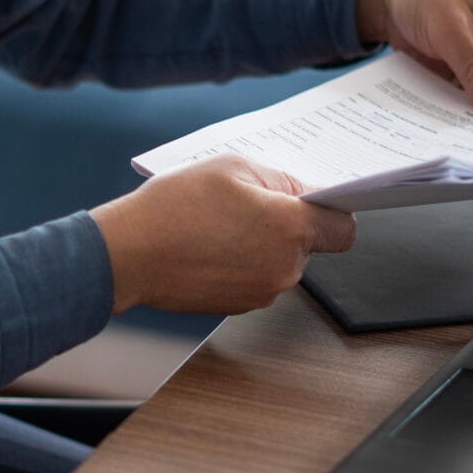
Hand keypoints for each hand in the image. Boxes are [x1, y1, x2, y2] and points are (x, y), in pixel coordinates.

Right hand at [90, 155, 356, 314]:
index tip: (313, 202)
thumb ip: (280, 179)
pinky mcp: (238, 306)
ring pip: (279, 262)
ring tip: (220, 224)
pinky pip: (255, 278)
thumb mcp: (233, 166)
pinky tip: (210, 246)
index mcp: (291, 229)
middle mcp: (284, 268)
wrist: (128, 254)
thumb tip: (302, 194)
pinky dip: (241, 263)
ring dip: (261, 243)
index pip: (344, 229)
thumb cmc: (175, 206)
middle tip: (246, 204)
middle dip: (285, 223)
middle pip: (308, 244)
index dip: (331, 212)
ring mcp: (261, 292)